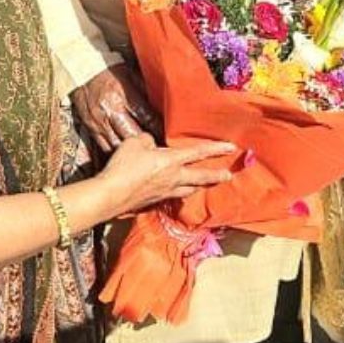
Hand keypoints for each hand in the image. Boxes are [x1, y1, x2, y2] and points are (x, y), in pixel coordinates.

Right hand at [70, 64, 161, 154]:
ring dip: (132, 154)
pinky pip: (104, 147)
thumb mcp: (131, 75)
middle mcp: (110, 111)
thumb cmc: (110, 72)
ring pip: (118, 145)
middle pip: (133, 135)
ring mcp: (99, 122)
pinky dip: (117, 153)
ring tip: (145, 158)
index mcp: (123, 96)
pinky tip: (126, 158)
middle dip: (148, 145)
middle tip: (161, 152)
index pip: (147, 117)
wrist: (83, 72)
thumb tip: (163, 104)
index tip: (170, 136)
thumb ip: (146, 91)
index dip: (160, 129)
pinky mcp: (91, 128)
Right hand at [96, 134, 236, 215]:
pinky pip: (173, 196)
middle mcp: (173, 178)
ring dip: (199, 186)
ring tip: (205, 185)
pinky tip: (177, 192)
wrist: (111, 195)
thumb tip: (151, 144)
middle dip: (216, 176)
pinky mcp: (155, 202)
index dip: (216, 149)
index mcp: (171, 161)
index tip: (232, 147)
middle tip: (228, 176)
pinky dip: (179, 193)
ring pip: (189, 189)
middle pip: (201, 177)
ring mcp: (165, 192)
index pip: (198, 152)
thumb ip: (147, 140)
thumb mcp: (134, 143)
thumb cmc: (124, 167)